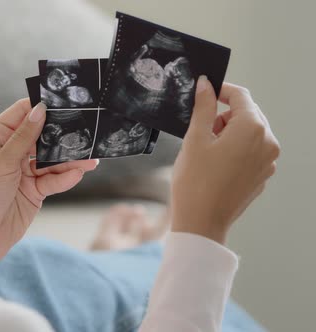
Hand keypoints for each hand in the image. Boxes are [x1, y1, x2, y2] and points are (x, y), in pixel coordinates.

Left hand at [0, 99, 96, 250]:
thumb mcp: (1, 163)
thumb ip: (24, 137)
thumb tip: (40, 109)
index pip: (22, 113)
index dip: (42, 106)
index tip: (66, 102)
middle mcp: (10, 152)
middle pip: (42, 136)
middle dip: (62, 135)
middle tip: (87, 130)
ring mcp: (23, 172)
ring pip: (51, 159)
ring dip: (69, 159)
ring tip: (91, 158)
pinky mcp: (34, 191)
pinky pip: (53, 180)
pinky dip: (65, 177)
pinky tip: (77, 174)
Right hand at [171, 76, 279, 243]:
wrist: (202, 222)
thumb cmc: (195, 181)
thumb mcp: (195, 139)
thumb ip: (203, 107)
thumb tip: (206, 85)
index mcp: (252, 128)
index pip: (240, 95)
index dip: (220, 90)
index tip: (203, 94)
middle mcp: (267, 142)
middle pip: (247, 113)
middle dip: (224, 115)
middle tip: (200, 130)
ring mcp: (268, 161)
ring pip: (249, 133)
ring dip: (229, 133)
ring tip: (206, 151)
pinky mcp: (262, 175)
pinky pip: (251, 151)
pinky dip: (235, 150)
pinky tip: (215, 165)